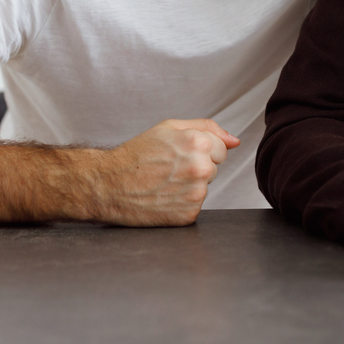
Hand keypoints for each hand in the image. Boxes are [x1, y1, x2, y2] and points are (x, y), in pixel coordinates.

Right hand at [98, 119, 239, 225]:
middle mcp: (200, 168)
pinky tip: (162, 198)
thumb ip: (207, 128)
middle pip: (214, 169)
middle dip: (196, 168)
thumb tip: (235, 141)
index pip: (221, 149)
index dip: (199, 151)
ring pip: (205, 188)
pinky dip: (181, 204)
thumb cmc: (136, 155)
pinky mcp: (189, 215)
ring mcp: (196, 194)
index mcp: (198, 143)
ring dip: (189, 186)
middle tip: (167, 169)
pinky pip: (195, 207)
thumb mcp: (169, 128)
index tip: (178, 155)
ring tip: (163, 183)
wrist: (107, 185)